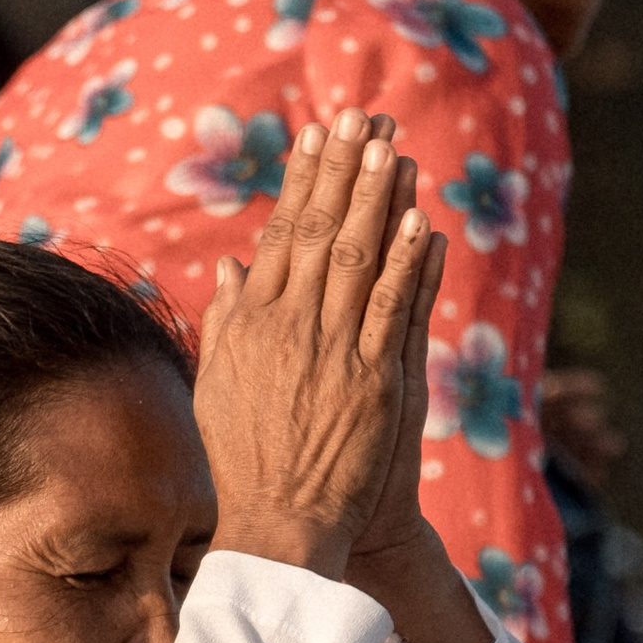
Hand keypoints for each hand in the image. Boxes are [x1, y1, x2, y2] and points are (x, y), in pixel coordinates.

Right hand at [195, 112, 480, 642]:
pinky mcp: (372, 381)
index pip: (281, 234)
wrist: (274, 525)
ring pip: (356, 259)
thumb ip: (228, 320)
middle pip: (318, 231)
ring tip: (392, 148)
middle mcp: (288, 327)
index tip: (320, 135)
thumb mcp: (219, 382)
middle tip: (362, 117)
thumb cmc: (244, 461)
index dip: (304, 181)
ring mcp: (331, 352)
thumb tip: (234, 267)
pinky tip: (422, 223)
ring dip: (377, 200)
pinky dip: (407, 265)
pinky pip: (392, 310)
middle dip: (342, 170)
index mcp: (251, 323)